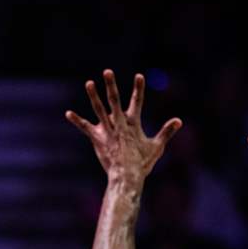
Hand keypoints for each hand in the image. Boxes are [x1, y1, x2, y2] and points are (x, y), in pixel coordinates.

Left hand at [66, 70, 181, 186]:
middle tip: (107, 71)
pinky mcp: (97, 139)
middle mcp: (119, 124)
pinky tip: (68, 113)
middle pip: (115, 101)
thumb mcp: (157, 147)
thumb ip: (167, 132)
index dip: (138, 89)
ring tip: (89, 83)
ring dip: (93, 96)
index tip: (139, 76)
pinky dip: (77, 121)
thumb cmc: (142, 163)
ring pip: (99, 110)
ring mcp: (107, 131)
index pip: (137, 102)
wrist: (126, 177)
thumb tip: (179, 120)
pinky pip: (85, 128)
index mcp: (133, 124)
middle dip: (111, 85)